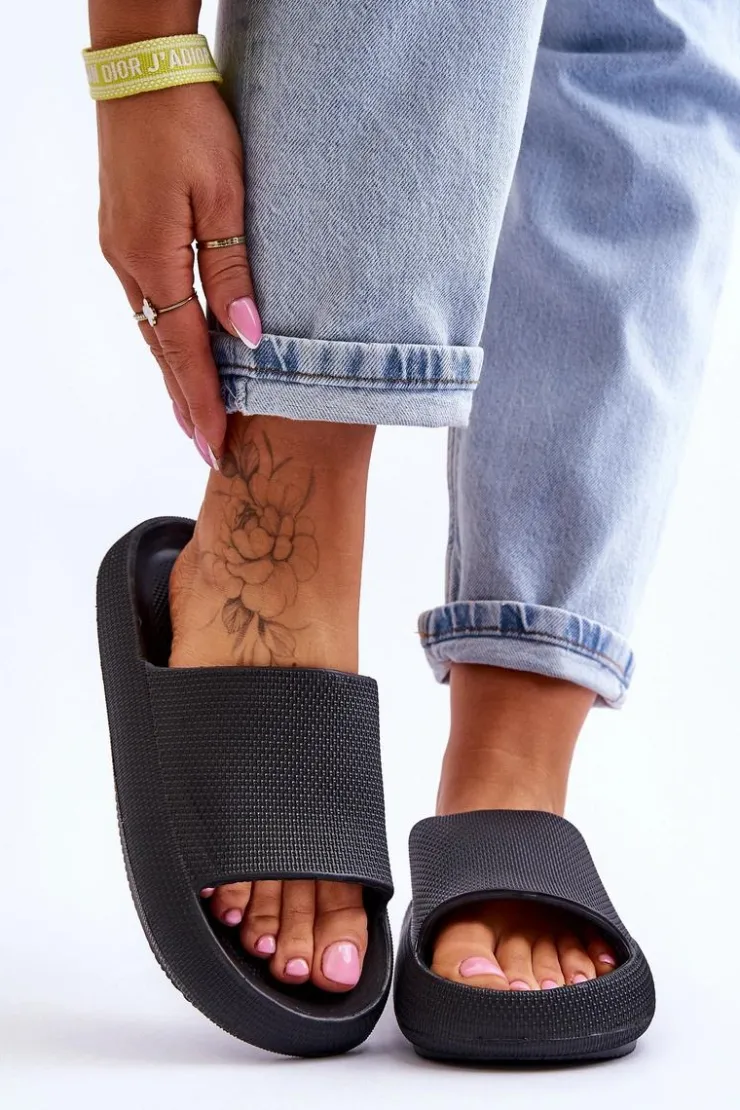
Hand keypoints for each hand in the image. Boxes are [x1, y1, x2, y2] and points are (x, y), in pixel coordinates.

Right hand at [96, 80, 261, 464]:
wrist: (142, 70)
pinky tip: (179, 351)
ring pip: (153, 328)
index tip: (216, 443)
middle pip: (161, 349)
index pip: (183, 350)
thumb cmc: (189, 123)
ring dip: (174, 373)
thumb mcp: (224, 197)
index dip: (201, 400)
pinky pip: (148, 302)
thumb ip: (234, 272)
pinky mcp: (125, 234)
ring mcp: (121, 249)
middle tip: (207, 446)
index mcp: (153, 259)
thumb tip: (248, 338)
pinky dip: (166, 337)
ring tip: (194, 413)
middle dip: (185, 401)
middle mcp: (129, 263)